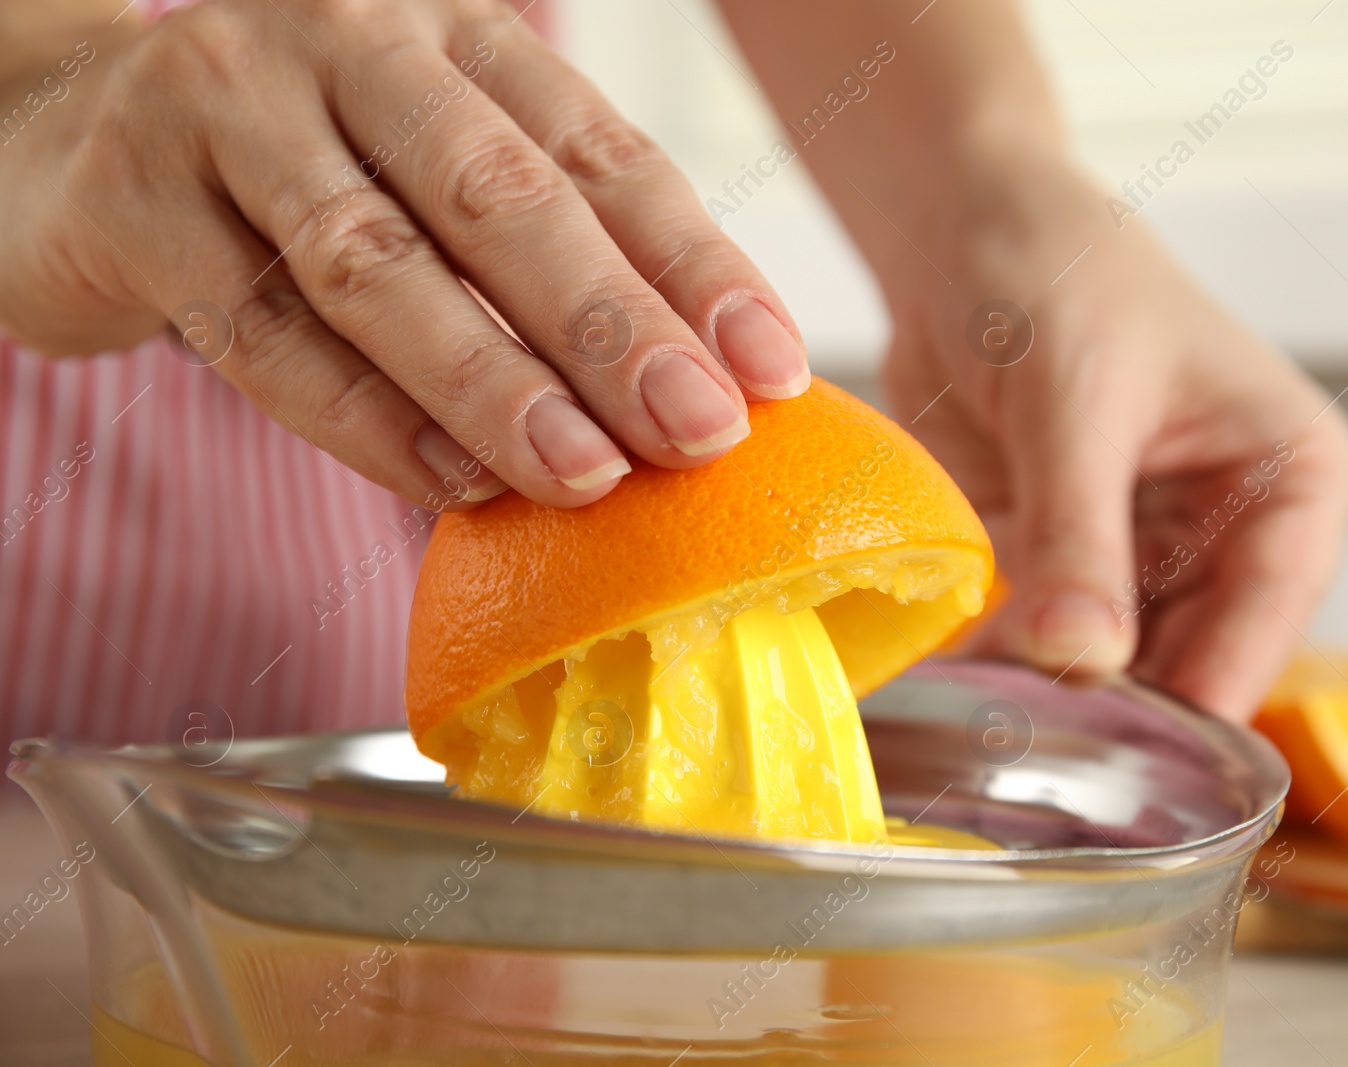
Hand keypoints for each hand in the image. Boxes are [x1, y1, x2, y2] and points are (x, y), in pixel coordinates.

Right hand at [0, 0, 809, 510]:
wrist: (66, 142)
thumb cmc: (295, 181)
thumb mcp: (430, 182)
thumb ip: (535, 259)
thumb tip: (682, 397)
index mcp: (456, 39)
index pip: (602, 155)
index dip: (696, 267)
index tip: (773, 372)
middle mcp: (353, 46)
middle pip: (501, 196)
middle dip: (611, 325)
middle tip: (699, 429)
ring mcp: (231, 107)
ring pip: (381, 264)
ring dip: (496, 382)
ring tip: (587, 473)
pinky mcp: (133, 197)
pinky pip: (265, 329)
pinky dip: (366, 418)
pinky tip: (452, 481)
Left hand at [882, 163, 1347, 721]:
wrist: (962, 231)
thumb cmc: (1054, 271)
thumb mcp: (1074, 400)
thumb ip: (1079, 533)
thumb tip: (1083, 660)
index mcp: (1291, 476)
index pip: (1271, 610)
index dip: (1210, 688)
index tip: (1141, 760)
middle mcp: (1234, 529)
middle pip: (1196, 654)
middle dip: (1122, 708)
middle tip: (1042, 755)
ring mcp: (1150, 553)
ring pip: (1120, 664)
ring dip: (1057, 697)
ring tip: (991, 731)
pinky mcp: (1072, 561)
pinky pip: (1050, 639)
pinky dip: (1008, 666)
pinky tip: (960, 692)